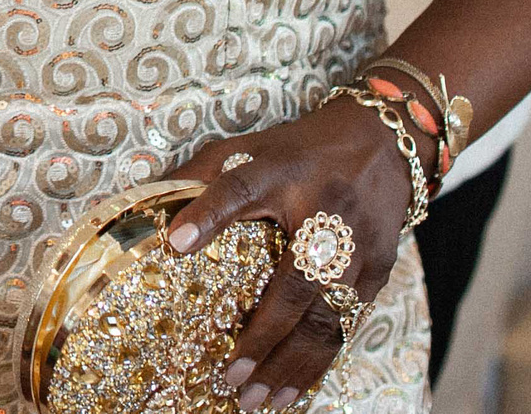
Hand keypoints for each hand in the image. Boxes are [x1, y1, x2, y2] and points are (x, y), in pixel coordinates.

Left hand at [161, 98, 416, 410]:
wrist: (383, 143)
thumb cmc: (300, 151)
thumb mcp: (248, 149)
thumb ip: (201, 178)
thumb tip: (147, 209)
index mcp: (286, 172)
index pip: (241, 186)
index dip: (209, 212)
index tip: (176, 242)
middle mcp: (327, 213)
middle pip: (298, 285)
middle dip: (266, 339)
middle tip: (233, 380)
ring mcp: (361, 247)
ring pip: (330, 319)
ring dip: (295, 366)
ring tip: (263, 399)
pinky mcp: (380, 270)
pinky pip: (350, 324)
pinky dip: (323, 360)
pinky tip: (297, 386)